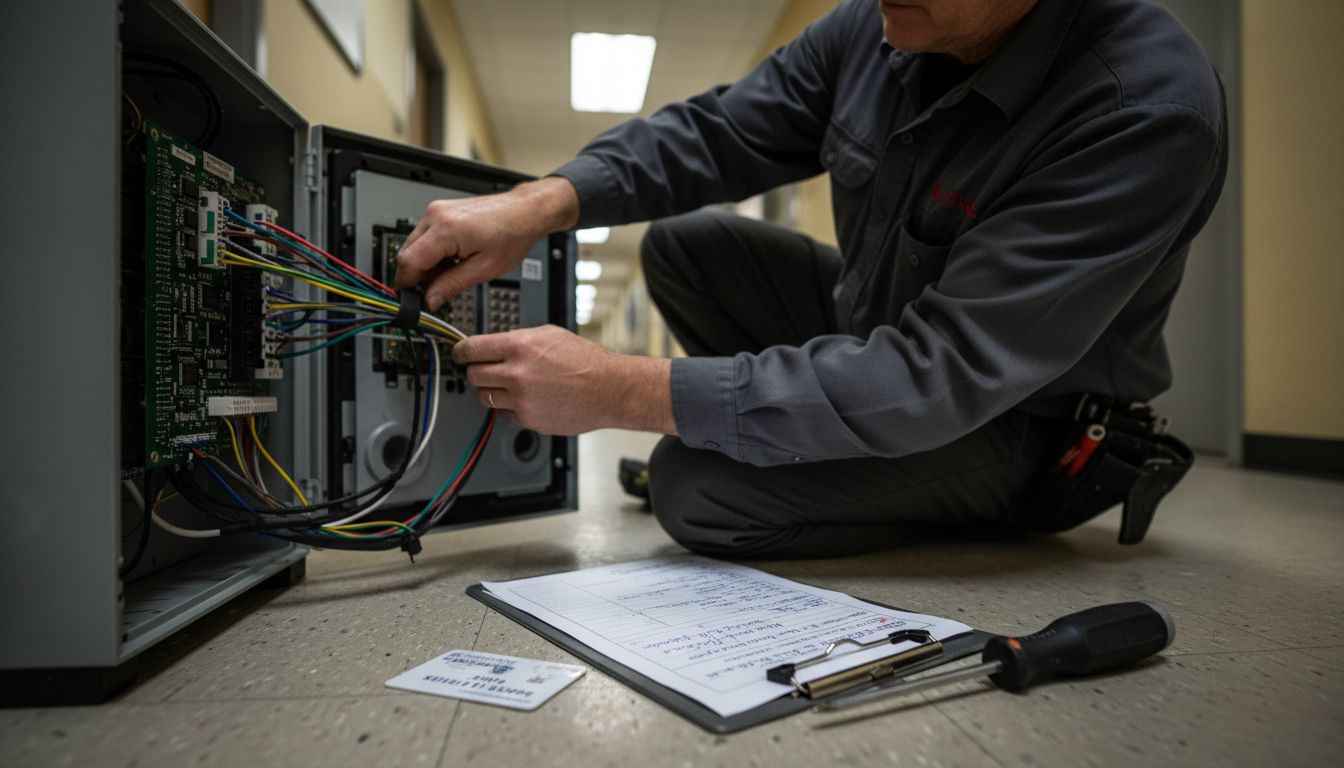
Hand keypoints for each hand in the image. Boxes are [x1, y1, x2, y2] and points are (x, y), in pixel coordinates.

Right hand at [396, 177, 579, 310]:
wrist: (525, 212)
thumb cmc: (512, 234)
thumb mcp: (484, 269)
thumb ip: (451, 286)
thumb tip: (429, 301)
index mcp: (445, 229)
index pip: (408, 262)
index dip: (408, 285)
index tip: (414, 300)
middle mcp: (435, 215)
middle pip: (406, 254)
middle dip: (418, 276)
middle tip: (439, 289)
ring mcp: (436, 210)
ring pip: (414, 246)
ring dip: (426, 265)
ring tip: (454, 270)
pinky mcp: (440, 211)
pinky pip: (424, 237)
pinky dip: (432, 253)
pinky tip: (453, 258)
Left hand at [453, 325, 676, 436]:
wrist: (609, 389)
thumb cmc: (586, 361)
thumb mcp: (550, 334)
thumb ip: (518, 338)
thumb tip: (495, 344)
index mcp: (521, 346)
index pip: (472, 348)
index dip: (461, 351)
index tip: (459, 353)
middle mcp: (517, 373)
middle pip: (473, 374)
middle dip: (476, 371)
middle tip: (484, 369)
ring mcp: (521, 399)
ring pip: (484, 396)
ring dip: (491, 390)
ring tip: (508, 385)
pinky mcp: (528, 419)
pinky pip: (503, 413)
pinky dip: (509, 406)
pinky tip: (526, 398)